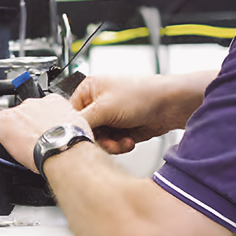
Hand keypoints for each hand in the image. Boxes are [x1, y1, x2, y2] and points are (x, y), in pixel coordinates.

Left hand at [0, 94, 91, 172]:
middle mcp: (36, 104)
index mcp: (55, 102)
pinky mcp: (3, 123)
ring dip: (12, 128)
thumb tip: (75, 133)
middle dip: (27, 124)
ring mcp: (19, 113)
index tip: (42, 127)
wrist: (63, 149)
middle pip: (26, 111)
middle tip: (33, 139)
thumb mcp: (79, 129)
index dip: (42, 118)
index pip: (45, 106)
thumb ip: (71, 126)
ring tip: (19, 143)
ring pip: (10, 117)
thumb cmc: (73, 142)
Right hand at [71, 72, 211, 154]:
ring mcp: (111, 117)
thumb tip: (65, 131)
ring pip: (99, 140)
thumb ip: (82, 120)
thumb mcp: (105, 107)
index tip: (82, 139)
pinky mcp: (121, 129)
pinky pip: (112, 144)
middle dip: (98, 139)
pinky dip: (120, 146)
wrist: (170, 105)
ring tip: (122, 140)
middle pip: (86, 130)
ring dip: (111, 144)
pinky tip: (128, 141)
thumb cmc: (142, 94)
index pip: (71, 114)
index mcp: (89, 89)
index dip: (77, 128)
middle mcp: (98, 103)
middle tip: (108, 140)